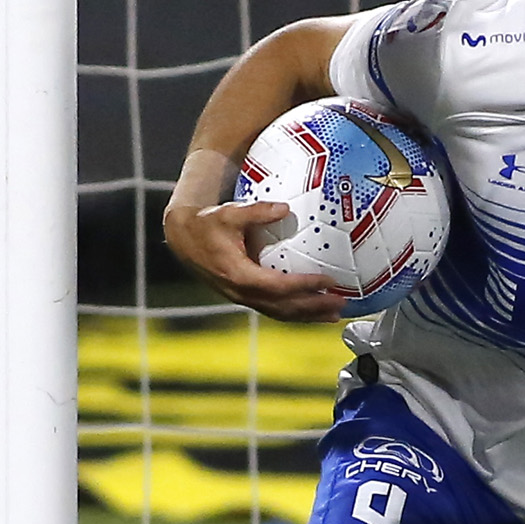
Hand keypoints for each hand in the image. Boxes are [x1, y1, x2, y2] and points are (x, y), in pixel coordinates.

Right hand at [165, 197, 348, 324]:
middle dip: (313, 307)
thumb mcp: (229, 213)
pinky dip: (295, 314)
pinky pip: (273, 310)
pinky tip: (314, 313)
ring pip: (279, 313)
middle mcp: (240, 291)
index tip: (328, 281)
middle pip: (282, 306)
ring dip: (307, 315)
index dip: (304, 286)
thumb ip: (257, 211)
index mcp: (238, 273)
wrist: (184, 239)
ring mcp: (242, 297)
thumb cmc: (208, 224)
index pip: (277, 285)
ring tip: (334, 315)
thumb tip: (284, 208)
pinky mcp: (244, 297)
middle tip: (340, 303)